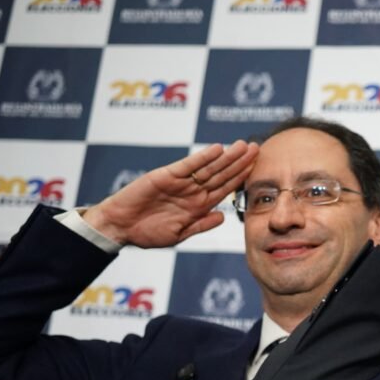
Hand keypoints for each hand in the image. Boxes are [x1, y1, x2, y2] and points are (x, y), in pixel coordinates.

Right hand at [82, 140, 259, 246]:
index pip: (225, 188)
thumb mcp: (180, 233)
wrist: (120, 227)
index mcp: (199, 204)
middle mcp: (193, 190)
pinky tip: (217, 149)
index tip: (259, 168)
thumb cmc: (147, 232)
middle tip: (257, 148)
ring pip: (209, 167)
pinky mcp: (166, 176)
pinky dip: (202, 157)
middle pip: (221, 174)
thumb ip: (201, 224)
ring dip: (227, 156)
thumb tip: (223, 218)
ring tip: (243, 146)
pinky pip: (188, 166)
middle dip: (240, 162)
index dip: (241, 178)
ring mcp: (180, 182)